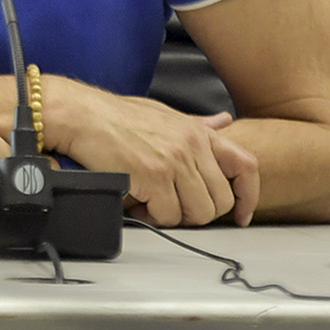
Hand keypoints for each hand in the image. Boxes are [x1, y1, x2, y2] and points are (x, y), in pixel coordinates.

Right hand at [47, 79, 259, 225]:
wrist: (81, 115)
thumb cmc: (113, 115)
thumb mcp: (162, 113)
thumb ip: (197, 125)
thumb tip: (223, 123)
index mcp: (197, 132)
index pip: (246, 166)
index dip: (248, 196)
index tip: (242, 214)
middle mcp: (192, 146)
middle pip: (220, 201)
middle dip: (197, 211)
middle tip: (173, 204)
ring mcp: (174, 163)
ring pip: (197, 213)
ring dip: (174, 215)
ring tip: (152, 201)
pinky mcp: (153, 179)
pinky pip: (168, 216)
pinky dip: (152, 216)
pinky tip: (137, 201)